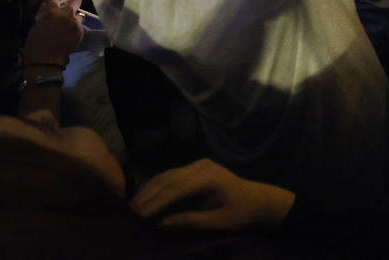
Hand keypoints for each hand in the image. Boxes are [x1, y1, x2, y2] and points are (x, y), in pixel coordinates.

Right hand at [22, 0, 83, 64]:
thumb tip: (48, 13)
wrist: (46, 58)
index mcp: (51, 12)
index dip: (55, 1)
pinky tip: (71, 33)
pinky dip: (76, 28)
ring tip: (70, 23)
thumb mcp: (37, 25)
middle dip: (73, 3)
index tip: (56, 3)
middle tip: (71, 6)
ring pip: (79, 15)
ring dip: (75, 18)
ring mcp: (74, 23)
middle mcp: (65, 14)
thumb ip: (45, 16)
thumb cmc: (36, 43)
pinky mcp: (80, 31)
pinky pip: (80, 26)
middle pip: (75, 2)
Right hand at [132, 158, 293, 229]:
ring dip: (150, 189)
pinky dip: (158, 186)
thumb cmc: (240, 212)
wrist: (257, 199)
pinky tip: (147, 197)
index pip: (176, 188)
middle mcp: (202, 166)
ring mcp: (199, 164)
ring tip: (134, 206)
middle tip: (130, 211)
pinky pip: (173, 175)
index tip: (140, 214)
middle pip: (169, 178)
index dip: (156, 201)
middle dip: (148, 195)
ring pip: (168, 175)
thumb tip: (161, 223)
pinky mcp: (196, 168)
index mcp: (209, 177)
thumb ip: (189, 220)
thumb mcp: (216, 221)